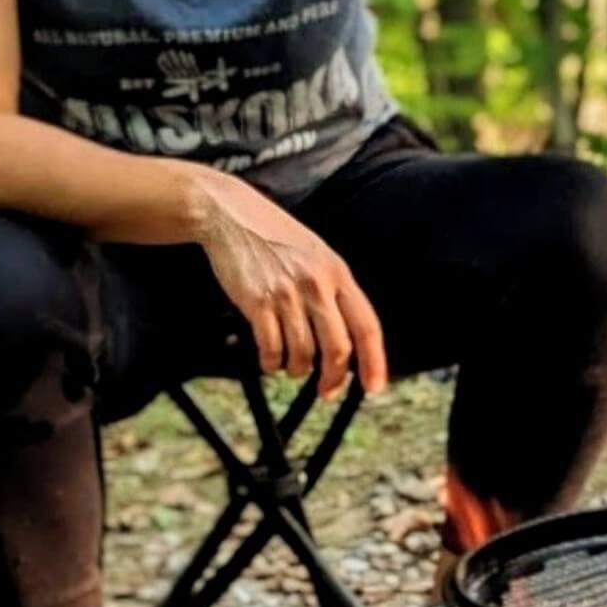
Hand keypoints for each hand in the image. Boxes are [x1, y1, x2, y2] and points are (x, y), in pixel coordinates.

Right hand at [190, 173, 387, 397]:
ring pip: (303, 354)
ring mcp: (286, 294)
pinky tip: (270, 358)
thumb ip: (333, 291)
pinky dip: (271, 362)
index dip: (374, 362)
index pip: (367, 326)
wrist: (232, 216)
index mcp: (338, 273)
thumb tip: (347, 339)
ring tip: (291, 366)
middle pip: (337, 348)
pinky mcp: (257, 302)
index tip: (373, 388)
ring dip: (297, 369)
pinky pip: (271, 349)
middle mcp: (317, 284)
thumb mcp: (317, 255)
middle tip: (325, 390)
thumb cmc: (276, 238)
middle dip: (333, 378)